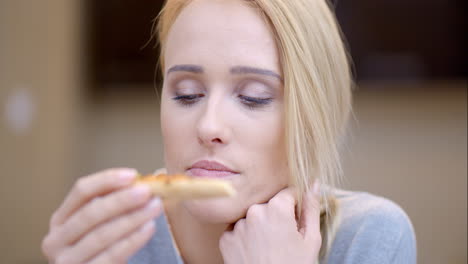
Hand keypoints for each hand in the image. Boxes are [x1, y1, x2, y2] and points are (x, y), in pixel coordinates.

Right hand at [41, 168, 162, 263]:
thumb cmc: (102, 250)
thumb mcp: (99, 226)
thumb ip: (112, 206)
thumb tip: (139, 183)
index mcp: (60, 220)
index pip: (81, 191)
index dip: (106, 180)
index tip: (133, 175)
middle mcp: (56, 240)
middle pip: (90, 213)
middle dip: (121, 200)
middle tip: (147, 191)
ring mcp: (66, 261)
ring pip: (101, 235)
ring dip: (132, 218)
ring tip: (154, 207)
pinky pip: (110, 256)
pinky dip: (132, 240)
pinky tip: (149, 228)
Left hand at [219, 183, 321, 263]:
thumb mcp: (310, 239)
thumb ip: (311, 207)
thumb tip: (314, 183)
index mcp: (277, 208)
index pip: (289, 192)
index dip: (295, 206)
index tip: (297, 222)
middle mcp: (253, 211)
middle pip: (269, 204)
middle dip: (277, 215)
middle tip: (284, 238)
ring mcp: (237, 225)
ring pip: (253, 216)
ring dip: (260, 225)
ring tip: (269, 247)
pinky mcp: (225, 238)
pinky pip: (238, 229)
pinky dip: (246, 237)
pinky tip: (256, 251)